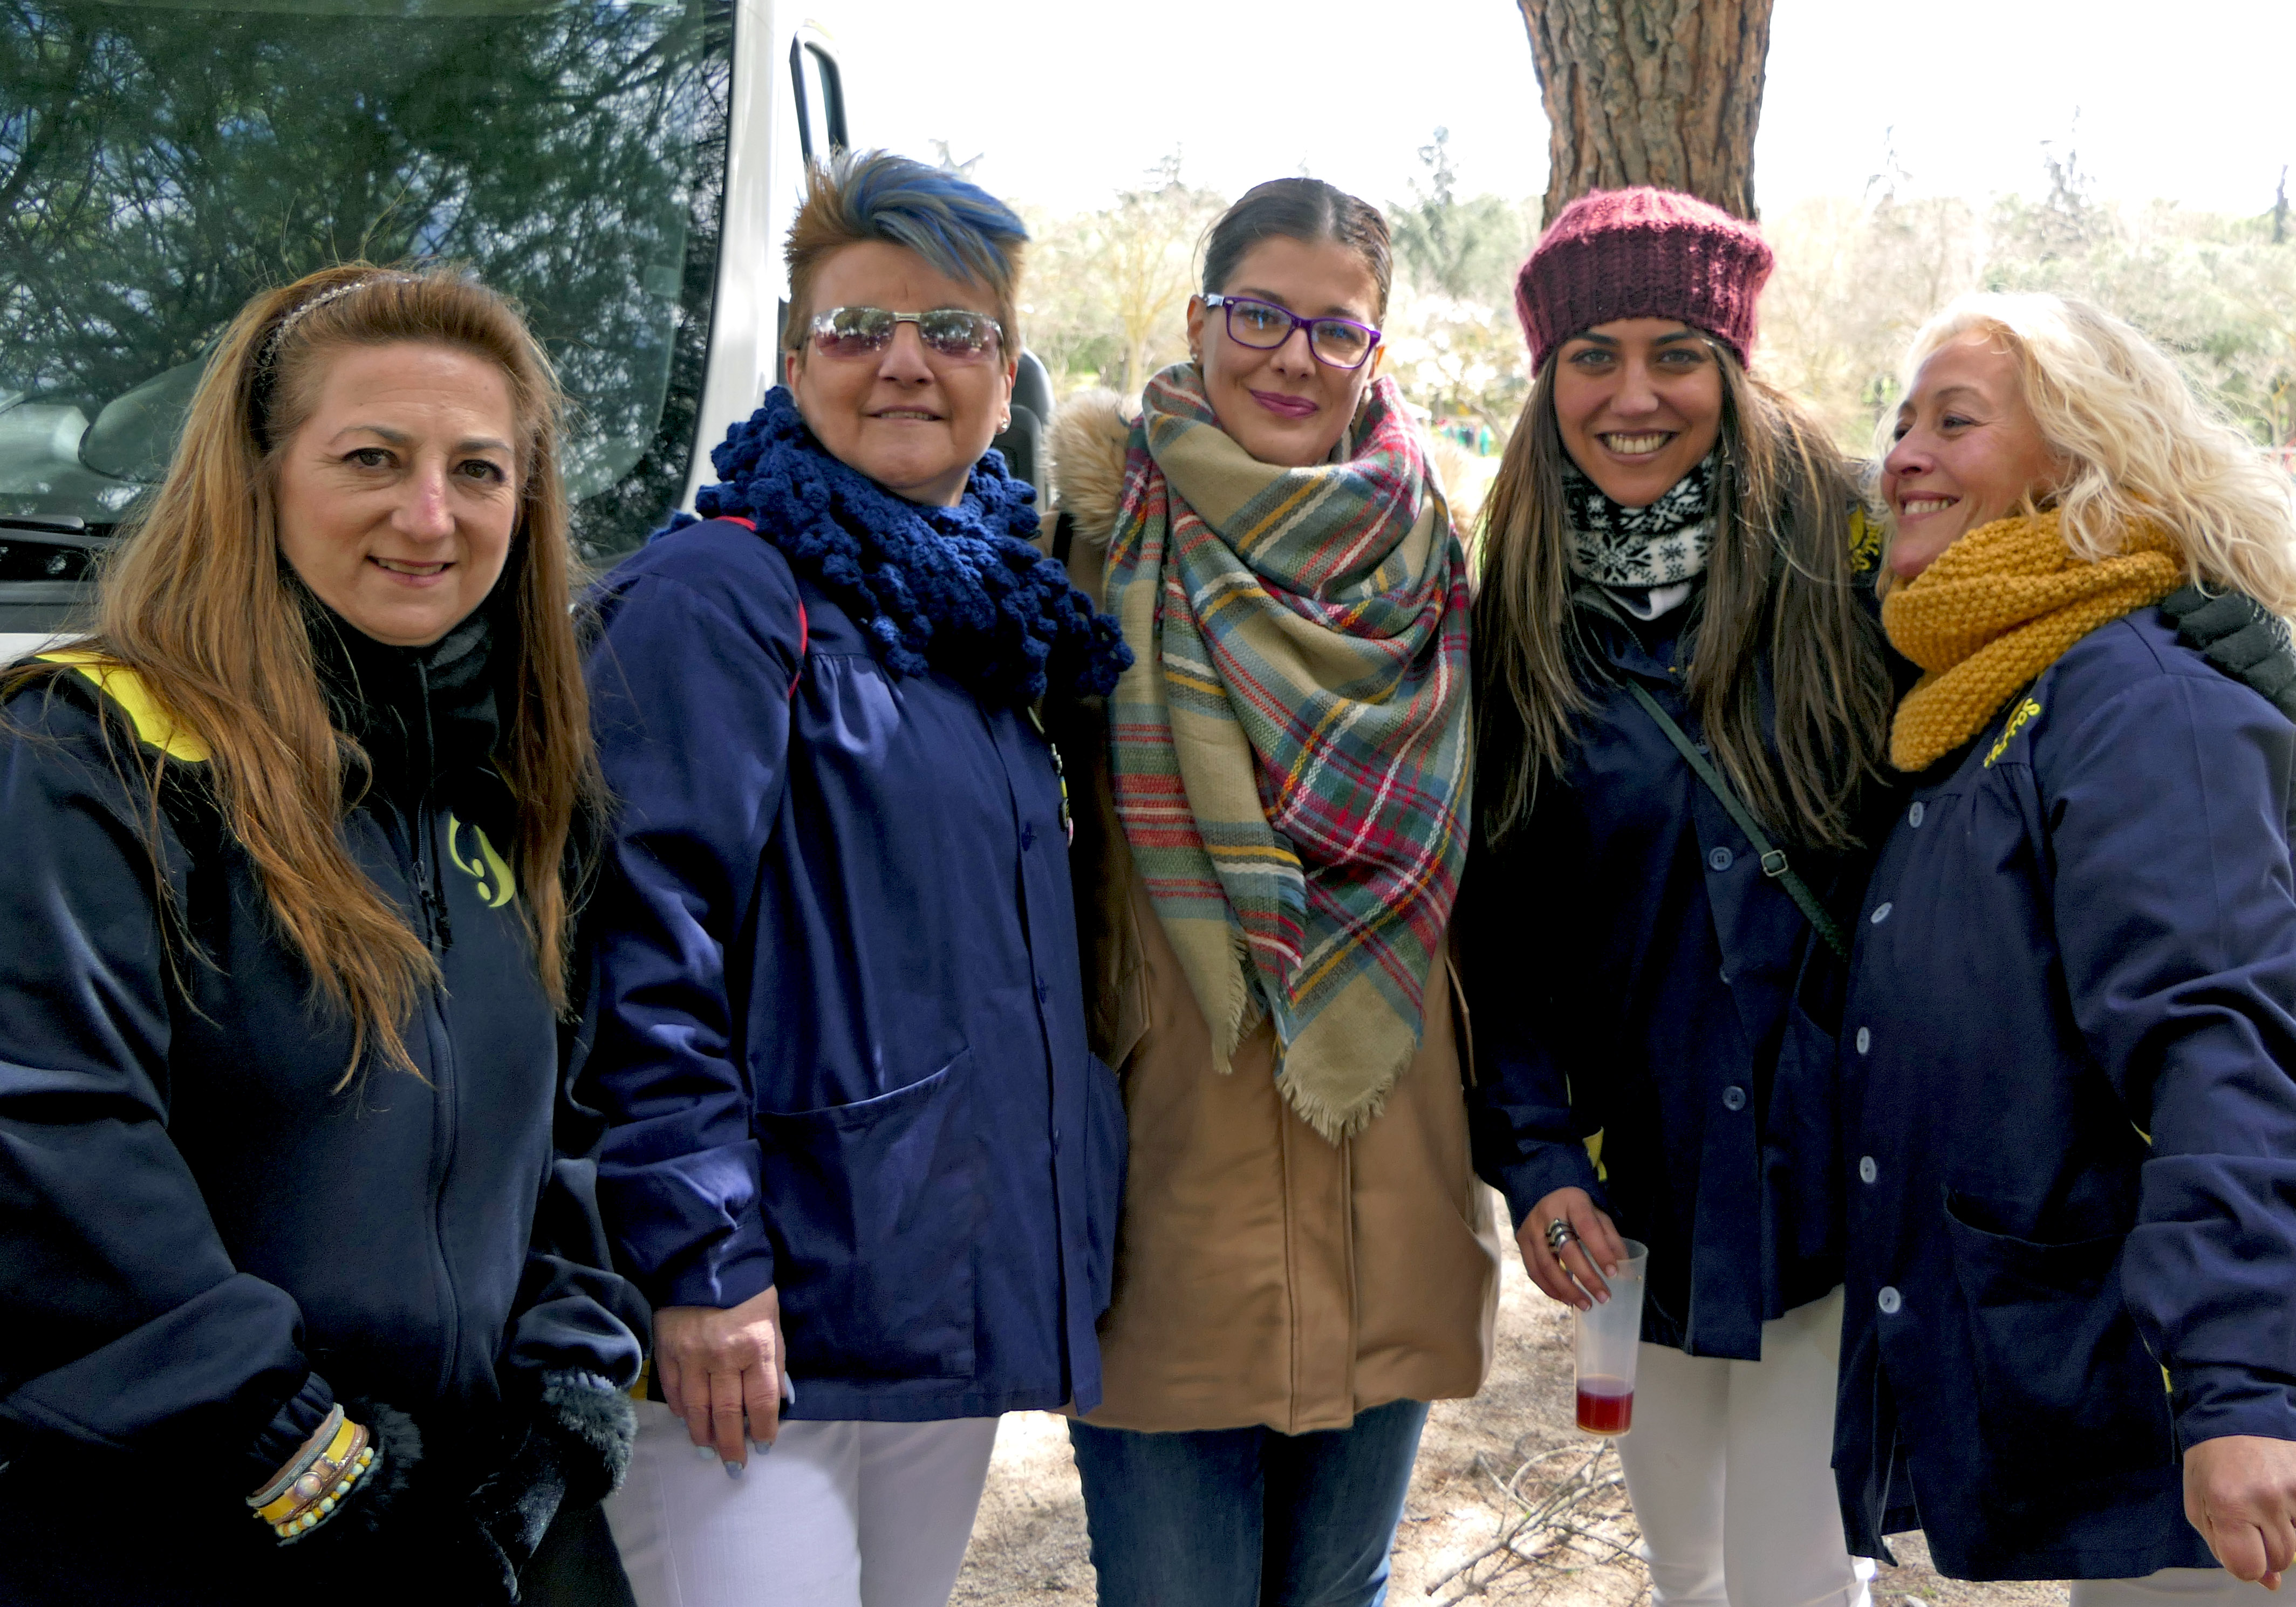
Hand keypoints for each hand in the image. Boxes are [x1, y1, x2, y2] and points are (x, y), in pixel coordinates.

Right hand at [653, 1286, 785, 1470]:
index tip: (764, 1445)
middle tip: (735, 1465)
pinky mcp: (667, 1351)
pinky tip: (689, 1421)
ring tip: (710, 1451)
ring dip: (704, 1436)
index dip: (764, 1428)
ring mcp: (692, 1355)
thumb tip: (778, 1400)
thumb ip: (775, 1362)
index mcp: (756, 1346)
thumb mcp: (773, 1322)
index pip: (762, 1401)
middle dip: (733, 1444)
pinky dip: (682, 1411)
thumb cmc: (748, 1293)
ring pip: (697, 1409)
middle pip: (728, 1413)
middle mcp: (724, 1355)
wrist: (706, 1260)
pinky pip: (675, 1392)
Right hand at [1515, 1187, 1626, 1311]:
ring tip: (1585, 1305)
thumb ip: (1611, 1239)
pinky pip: (1533, 1271)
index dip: (1600, 1251)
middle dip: (1586, 1277)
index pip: (1587, 1228)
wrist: (1545, 1195)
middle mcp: (1547, 1214)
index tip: (1613, 1274)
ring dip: (1567, 1290)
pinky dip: (1550, 1289)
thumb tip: (1624, 1270)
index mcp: (1572, 1202)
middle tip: (1603, 1297)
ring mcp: (1531, 1228)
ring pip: (1546, 1265)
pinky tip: (1566, 1299)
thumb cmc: (1578, 1210)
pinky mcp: (1521, 1241)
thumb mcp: (1598, 1215)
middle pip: (1566, 1250)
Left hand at [2186, 1434, 2295, 1587]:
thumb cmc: (2211, 1463)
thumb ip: (2224, 1547)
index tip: (2241, 1550)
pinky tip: (2279, 1498)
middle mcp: (2264, 1499)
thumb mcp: (2198, 1504)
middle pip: (2280, 1560)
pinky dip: (2295, 1517)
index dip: (2245, 1565)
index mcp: (2228, 1505)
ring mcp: (2292, 1490)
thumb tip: (2268, 1582)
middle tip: (2251, 1522)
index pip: (2248, 1566)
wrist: (2235, 1418)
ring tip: (2264, 1505)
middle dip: (2265, 1550)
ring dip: (2282, 1534)